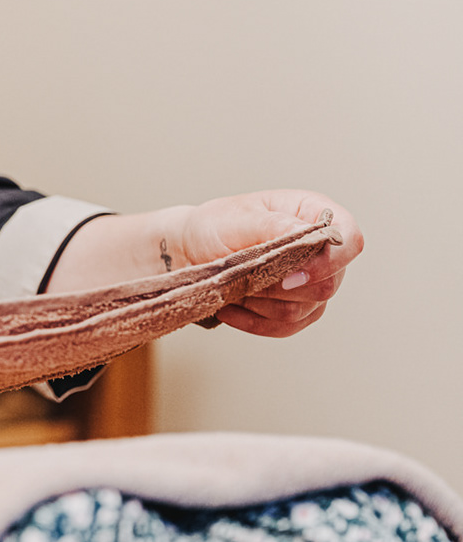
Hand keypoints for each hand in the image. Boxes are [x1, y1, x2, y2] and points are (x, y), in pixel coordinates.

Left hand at [171, 190, 364, 337]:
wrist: (191, 250)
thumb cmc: (216, 226)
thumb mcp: (238, 218)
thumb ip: (273, 227)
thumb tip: (307, 236)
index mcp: (313, 214)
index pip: (350, 239)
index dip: (330, 261)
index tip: (292, 274)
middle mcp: (322, 250)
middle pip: (327, 285)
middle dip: (279, 287)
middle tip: (243, 275)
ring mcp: (313, 282)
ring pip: (305, 310)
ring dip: (262, 304)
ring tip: (233, 286)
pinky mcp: (297, 308)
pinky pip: (287, 327)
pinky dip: (255, 321)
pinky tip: (230, 308)